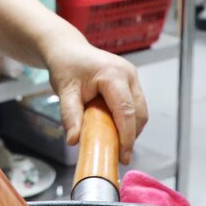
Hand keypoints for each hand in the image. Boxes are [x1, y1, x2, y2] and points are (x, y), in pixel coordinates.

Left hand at [42, 37, 148, 163]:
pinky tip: (115, 129)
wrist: (67, 49)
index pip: (126, 111)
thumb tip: (73, 140)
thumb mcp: (64, 91)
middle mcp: (128, 74)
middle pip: (139, 113)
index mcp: (113, 75)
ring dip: (131, 129)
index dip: (127, 137)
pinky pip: (136, 105)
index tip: (123, 156)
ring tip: (115, 143)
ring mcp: (132, 76)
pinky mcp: (131, 81)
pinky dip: (129, 120)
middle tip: (119, 154)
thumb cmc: (65, 66)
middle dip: (131, 136)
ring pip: (140, 110)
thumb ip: (70, 116)